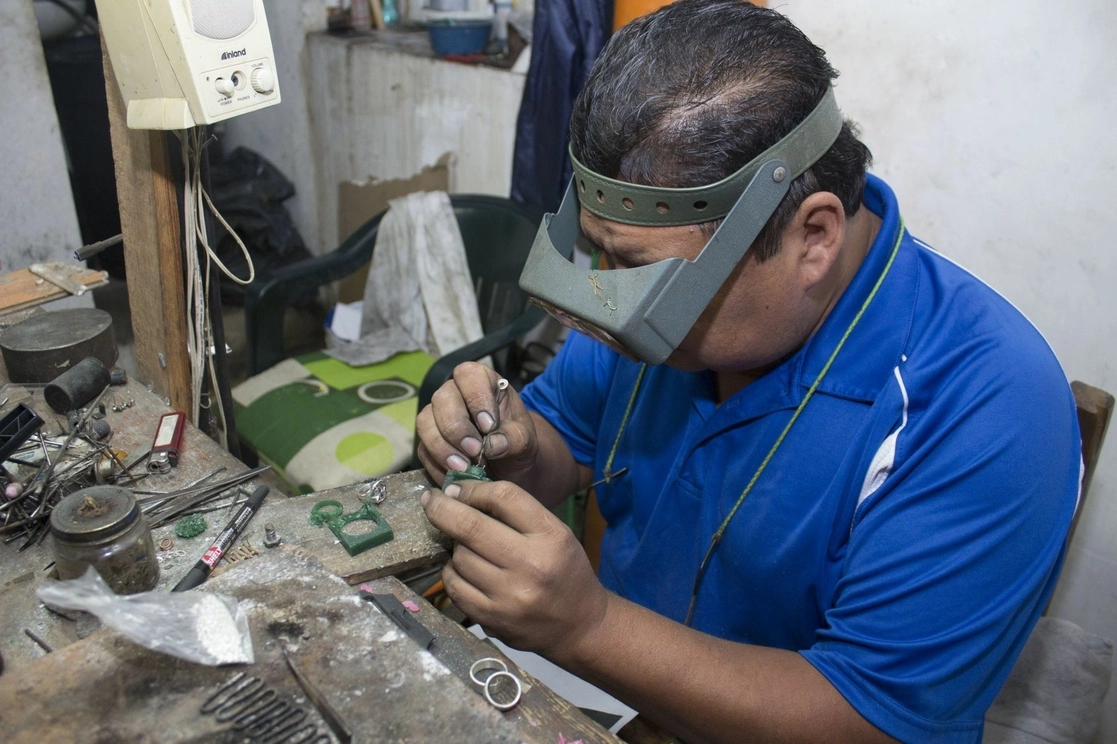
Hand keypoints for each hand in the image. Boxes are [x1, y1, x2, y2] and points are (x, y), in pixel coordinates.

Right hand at [415, 362, 538, 484]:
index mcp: (481, 381)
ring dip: (442, 447)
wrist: (508, 465)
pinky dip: (437, 466)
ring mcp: (437, 416)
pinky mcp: (427, 441)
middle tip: (474, 450)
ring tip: (463, 467)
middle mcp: (454, 393)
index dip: (476, 398)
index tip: (489, 425)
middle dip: (456, 428)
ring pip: (425, 422)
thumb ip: (515, 438)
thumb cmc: (515, 441)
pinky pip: (423, 450)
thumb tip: (493, 444)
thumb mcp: (525, 439)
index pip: (469, 375)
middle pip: (442, 399)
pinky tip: (455, 476)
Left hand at [421, 479, 608, 657]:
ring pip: (459, 556)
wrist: (579, 625)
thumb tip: (461, 495)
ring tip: (465, 546)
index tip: (458, 489)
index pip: (504, 497)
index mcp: (550, 536)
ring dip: (454, 546)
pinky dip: (452, 572)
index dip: (474, 489)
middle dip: (442, 509)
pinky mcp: (491, 619)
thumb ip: (516, 513)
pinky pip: (454, 586)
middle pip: (471, 526)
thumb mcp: (555, 534)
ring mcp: (508, 595)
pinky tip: (461, 568)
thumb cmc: (564, 571)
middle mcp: (530, 565)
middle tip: (430, 500)